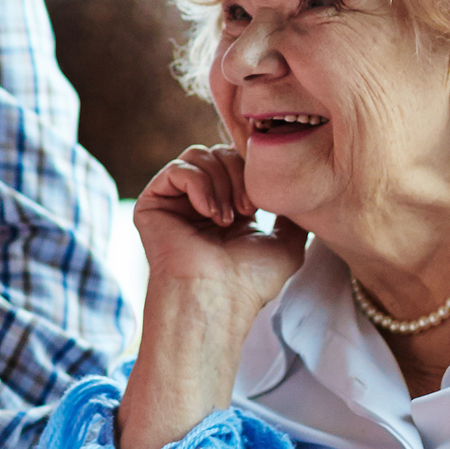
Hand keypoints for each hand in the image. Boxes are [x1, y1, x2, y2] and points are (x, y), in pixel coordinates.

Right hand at [133, 145, 306, 313]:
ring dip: (220, 181)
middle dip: (239, 174)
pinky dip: (199, 185)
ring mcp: (174, 201)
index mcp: (226, 206)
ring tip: (227, 218)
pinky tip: (208, 213)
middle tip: (248, 210)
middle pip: (220, 152)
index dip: (253, 163)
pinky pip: (177, 169)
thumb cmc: (250, 280)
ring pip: (198, 155)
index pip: (238, 161)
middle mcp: (198, 200)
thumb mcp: (287, 244)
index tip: (264, 193)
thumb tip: (297, 195)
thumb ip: (291, 216)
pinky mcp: (152, 203)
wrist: (217, 296)